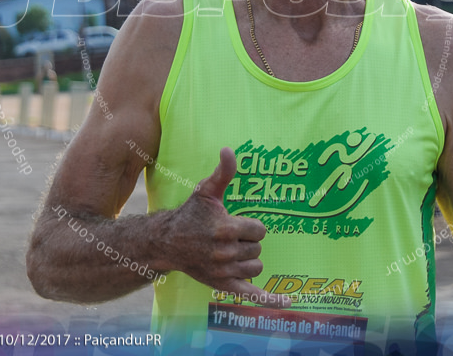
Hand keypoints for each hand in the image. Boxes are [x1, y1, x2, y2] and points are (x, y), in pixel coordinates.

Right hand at [164, 148, 289, 307]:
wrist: (167, 243)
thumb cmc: (190, 215)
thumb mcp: (206, 191)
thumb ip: (223, 173)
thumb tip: (229, 150)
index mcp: (225, 228)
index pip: (260, 230)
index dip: (252, 226)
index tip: (237, 224)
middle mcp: (225, 252)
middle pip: (258, 249)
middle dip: (248, 242)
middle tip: (229, 238)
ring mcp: (224, 271)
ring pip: (256, 267)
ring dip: (249, 260)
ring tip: (231, 252)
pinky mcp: (222, 285)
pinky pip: (250, 294)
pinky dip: (267, 300)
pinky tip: (285, 303)